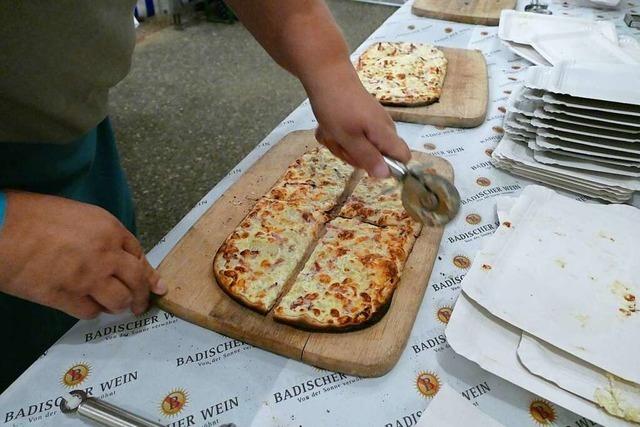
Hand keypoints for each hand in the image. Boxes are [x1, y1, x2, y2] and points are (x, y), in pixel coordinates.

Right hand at [0, 191, 164, 318]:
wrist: (0, 228)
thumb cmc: (32, 215)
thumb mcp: (77, 214)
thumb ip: (100, 234)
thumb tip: (115, 254)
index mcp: (109, 229)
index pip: (139, 254)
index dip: (146, 272)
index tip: (153, 284)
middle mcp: (106, 254)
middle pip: (137, 280)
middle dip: (142, 295)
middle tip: (141, 305)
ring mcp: (87, 278)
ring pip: (119, 301)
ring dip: (119, 306)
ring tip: (115, 307)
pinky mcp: (65, 297)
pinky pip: (90, 312)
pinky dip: (92, 312)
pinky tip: (88, 308)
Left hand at [306, 63, 410, 177]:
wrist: (326, 73)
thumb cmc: (337, 107)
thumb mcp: (348, 137)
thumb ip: (367, 157)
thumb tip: (386, 175)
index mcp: (385, 133)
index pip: (404, 157)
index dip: (389, 167)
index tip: (366, 164)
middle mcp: (384, 127)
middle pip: (379, 155)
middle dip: (356, 156)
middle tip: (340, 143)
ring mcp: (373, 121)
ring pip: (363, 146)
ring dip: (344, 146)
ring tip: (332, 133)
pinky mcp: (362, 116)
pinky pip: (355, 135)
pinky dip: (341, 135)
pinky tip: (329, 127)